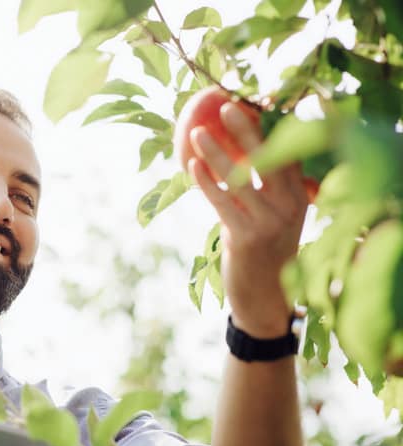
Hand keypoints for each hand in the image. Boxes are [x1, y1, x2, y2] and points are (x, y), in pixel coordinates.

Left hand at [187, 102, 307, 337]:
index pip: (290, 151)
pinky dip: (206, 182)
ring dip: (215, 152)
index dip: (271, 125)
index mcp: (301, 195)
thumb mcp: (277, 216)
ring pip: (240, 177)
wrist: (265, 297)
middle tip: (225, 105)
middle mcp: (291, 204)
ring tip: (195, 132)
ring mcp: (270, 221)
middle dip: (246, 128)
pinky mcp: (247, 236)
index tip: (251, 101)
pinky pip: (222, 202)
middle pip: (269, 157)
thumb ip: (269, 186)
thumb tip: (242, 149)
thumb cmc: (265, 249)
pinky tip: (192, 165)